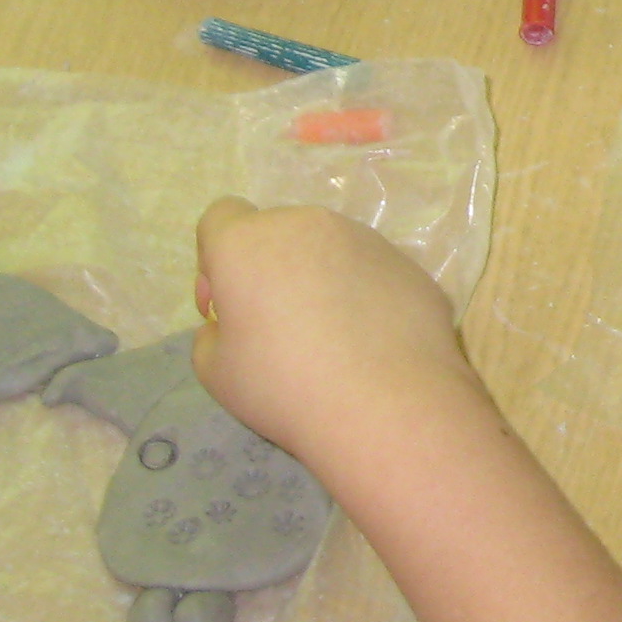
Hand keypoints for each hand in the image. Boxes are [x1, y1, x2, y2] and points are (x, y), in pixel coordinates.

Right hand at [191, 198, 479, 470]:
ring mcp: (366, 240)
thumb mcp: (216, 371)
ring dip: (319, 279)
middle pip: (277, 234)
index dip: (215, 261)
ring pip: (328, 250)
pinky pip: (370, 272)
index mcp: (249, 242)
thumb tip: (235, 322)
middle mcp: (308, 224)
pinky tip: (371, 344)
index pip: (221, 217)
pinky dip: (363, 296)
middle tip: (276, 328)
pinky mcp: (408, 264)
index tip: (227, 307)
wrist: (387, 404)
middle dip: (268, 270)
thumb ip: (213, 333)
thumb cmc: (284, 386)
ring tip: (331, 340)